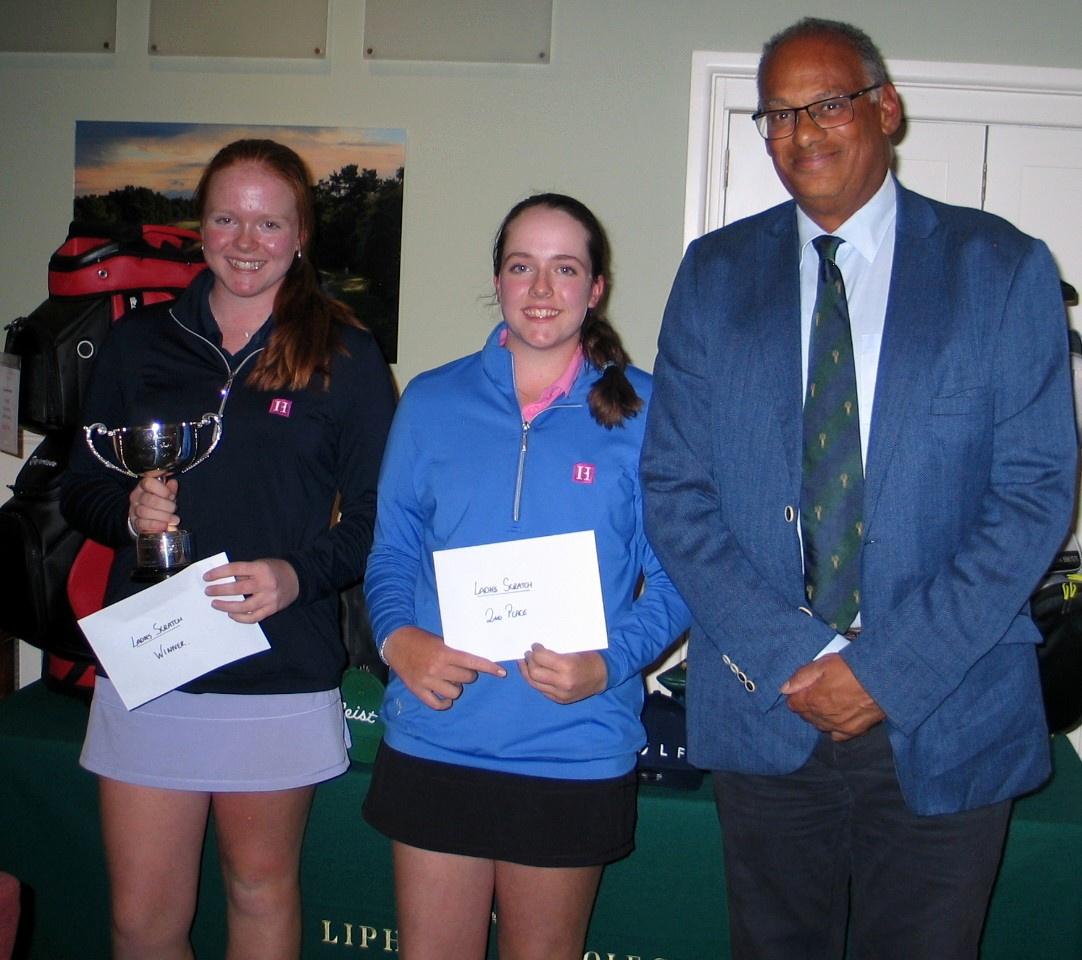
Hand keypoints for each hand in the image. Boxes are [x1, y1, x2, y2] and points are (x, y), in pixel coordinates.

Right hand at [128, 474, 178, 533]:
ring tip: (174, 519)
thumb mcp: (165, 492)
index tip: (172, 496)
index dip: (163, 490)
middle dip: (166, 505)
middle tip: (175, 509)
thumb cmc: (159, 500)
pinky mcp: (134, 522)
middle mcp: (136, 496)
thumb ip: (170, 488)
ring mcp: (134, 509)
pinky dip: (155, 525)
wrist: (146, 515)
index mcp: (143, 486)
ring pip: (145, 512)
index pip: (149, 483)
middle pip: (150, 500)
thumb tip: (173, 482)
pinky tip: (165, 525)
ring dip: (163, 516)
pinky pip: (142, 524)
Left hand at [204, 558, 299, 623]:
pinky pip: (253, 617)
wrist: (297, 579)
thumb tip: (224, 579)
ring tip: (216, 604)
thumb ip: (245, 571)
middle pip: (237, 589)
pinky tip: (231, 614)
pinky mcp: (272, 609)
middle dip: (219, 590)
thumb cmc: (275, 569)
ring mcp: (269, 598)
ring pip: (244, 606)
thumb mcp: (261, 564)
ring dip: (227, 606)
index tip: (207, 577)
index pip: (235, 569)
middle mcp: (265, 583)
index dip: (219, 573)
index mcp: (261, 568)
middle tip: (208, 592)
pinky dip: (240, 617)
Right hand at [383, 626, 506, 710]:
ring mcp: (427, 681)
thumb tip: (474, 662)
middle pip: (466, 678)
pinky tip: (445, 697)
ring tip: (450, 681)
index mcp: (444, 653)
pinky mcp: (418, 690)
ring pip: (455, 692)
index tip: (501, 672)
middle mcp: (437, 668)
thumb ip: (455, 651)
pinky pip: (437, 704)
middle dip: (469, 675)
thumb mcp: (440, 640)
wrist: (396, 643)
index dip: (489, 667)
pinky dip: (444, 703)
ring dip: (456, 687)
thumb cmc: (420, 639)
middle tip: (462, 670)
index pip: (472, 662)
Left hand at [517, 644, 607, 703]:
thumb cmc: (590, 658)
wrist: (604, 676)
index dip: (535, 650)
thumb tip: (536, 649)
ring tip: (524, 663)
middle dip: (528, 662)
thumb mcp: (574, 650)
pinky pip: (541, 690)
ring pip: (534, 683)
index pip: (541, 658)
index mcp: (567, 667)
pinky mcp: (560, 700)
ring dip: (527, 672)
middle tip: (527, 654)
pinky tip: (534, 673)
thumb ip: (556, 651)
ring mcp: (561, 694)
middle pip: (534, 673)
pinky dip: (536, 681)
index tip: (534, 646)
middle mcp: (562, 683)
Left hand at [781, 653, 884, 740]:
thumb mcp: (823, 664)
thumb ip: (802, 677)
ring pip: (819, 726)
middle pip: (805, 716)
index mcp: (813, 700)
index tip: (803, 689)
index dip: (796, 695)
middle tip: (816, 692)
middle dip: (806, 705)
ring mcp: (838, 726)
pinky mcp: (853, 731)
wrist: (883, 679)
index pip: (793, 704)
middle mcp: (823, 717)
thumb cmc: (853, 668)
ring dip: (818, 716)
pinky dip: (834, 728)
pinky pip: (836, 735)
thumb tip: (784, 688)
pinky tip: (838, 717)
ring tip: (827, 703)